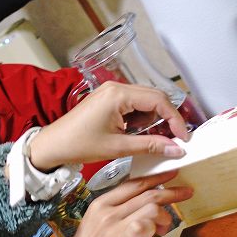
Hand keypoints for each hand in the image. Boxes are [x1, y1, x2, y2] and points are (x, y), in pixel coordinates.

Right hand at [23, 170, 191, 236]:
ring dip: (164, 215)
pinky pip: (149, 223)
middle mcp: (108, 209)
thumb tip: (140, 209)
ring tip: (164, 227)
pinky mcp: (125, 236)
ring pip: (151, 205)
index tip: (168, 175)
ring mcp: (116, 222)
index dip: (153, 178)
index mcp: (100, 203)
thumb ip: (116, 214)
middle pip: (146, 192)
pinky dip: (155, 229)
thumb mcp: (96, 225)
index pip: (132, 184)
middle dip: (170, 191)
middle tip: (184, 192)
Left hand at [28, 82, 188, 171]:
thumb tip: (175, 148)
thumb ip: (150, 146)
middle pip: (154, 98)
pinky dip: (140, 119)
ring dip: (153, 119)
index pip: (158, 100)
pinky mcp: (107, 99)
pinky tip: (139, 134)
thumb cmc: (77, 144)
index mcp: (118, 95)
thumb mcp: (118, 147)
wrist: (52, 145)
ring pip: (144, 101)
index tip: (183, 137)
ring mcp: (111, 92)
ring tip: (154, 140)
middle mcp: (115, 88)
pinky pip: (132, 105)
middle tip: (175, 139)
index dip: (175, 119)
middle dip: (166, 119)